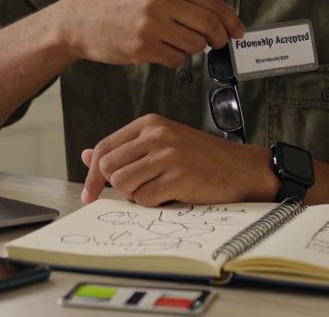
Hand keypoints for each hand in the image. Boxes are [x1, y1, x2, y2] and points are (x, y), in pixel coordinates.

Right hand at [59, 0, 242, 68]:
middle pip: (209, 24)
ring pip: (195, 45)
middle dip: (219, 38)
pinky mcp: (143, 47)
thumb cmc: (118, 6)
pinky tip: (159, 51)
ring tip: (174, 43)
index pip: (212, 1)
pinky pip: (176, 59)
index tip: (238, 31)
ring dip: (192, 49)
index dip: (230, 19)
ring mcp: (152, 24)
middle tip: (217, 44)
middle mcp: (161, 0)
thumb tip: (218, 18)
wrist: (81, 22)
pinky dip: (174, 59)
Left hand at [80, 114, 278, 205]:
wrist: (241, 168)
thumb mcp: (161, 143)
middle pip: (108, 168)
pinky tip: (171, 195)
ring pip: (123, 185)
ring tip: (158, 190)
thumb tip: (86, 156)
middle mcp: (156, 135)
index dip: (92, 175)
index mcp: (149, 123)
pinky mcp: (178, 176)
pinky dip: (153, 204)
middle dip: (118, 187)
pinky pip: (144, 199)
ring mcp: (167, 155)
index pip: (104, 149)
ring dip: (136, 196)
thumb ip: (125, 149)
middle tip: (140, 190)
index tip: (89, 195)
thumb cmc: (201, 158)